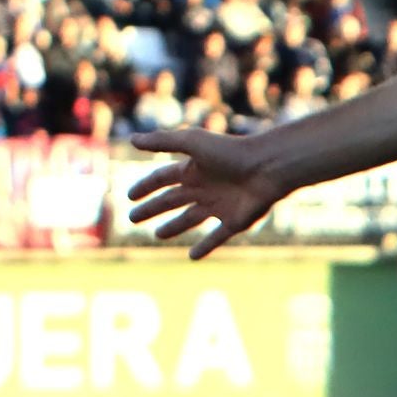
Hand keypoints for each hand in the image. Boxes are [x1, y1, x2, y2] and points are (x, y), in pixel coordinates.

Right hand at [127, 128, 283, 259]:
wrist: (267, 168)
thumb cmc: (230, 152)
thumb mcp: (192, 142)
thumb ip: (162, 141)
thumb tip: (132, 139)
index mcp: (193, 169)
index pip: (162, 179)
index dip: (145, 187)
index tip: (129, 196)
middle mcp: (204, 188)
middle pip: (172, 200)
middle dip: (153, 209)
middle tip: (133, 218)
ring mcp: (219, 206)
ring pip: (190, 219)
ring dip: (174, 227)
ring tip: (158, 235)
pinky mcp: (234, 222)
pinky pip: (216, 237)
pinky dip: (204, 247)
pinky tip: (192, 256)